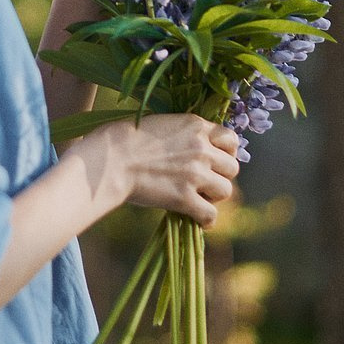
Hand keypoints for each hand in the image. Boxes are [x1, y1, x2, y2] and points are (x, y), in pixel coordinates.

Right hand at [83, 112, 238, 228]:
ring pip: (226, 190)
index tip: (216, 159)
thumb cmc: (125, 139)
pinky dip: (206, 219)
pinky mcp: (185, 198)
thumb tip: (195, 147)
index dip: (226, 151)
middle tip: (206, 182)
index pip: (231, 138)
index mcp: (196, 126)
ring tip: (199, 198)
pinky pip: (211, 214)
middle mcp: (202, 148)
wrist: (111, 159)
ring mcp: (196, 174)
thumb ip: (184, 134)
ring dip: (214, 196)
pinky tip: (198, 219)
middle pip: (232, 167)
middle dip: (221, 176)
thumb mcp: (161, 124)